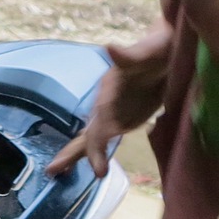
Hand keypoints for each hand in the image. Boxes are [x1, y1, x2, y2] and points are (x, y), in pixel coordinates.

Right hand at [50, 19, 176, 177]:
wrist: (167, 47)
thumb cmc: (159, 47)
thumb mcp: (148, 50)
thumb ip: (129, 54)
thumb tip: (109, 47)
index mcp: (108, 90)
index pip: (98, 125)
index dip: (97, 147)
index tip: (98, 171)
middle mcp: (106, 103)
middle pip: (88, 132)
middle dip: (71, 152)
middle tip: (52, 171)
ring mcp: (115, 111)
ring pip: (93, 136)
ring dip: (78, 154)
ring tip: (55, 171)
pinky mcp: (126, 116)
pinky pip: (108, 136)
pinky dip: (99, 151)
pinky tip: (94, 164)